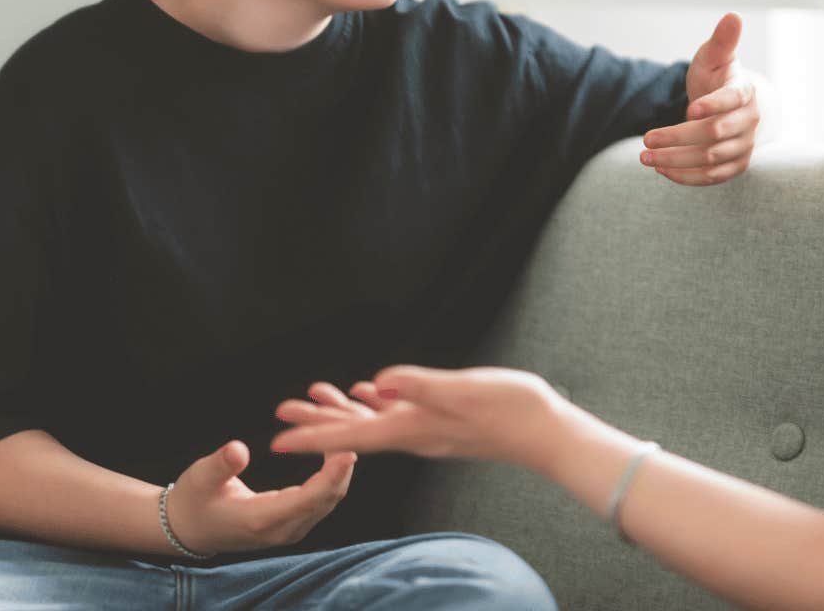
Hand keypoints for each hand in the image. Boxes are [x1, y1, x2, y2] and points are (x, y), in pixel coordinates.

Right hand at [161, 433, 355, 555]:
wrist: (190, 529)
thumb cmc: (194, 501)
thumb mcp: (200, 478)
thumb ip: (221, 465)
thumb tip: (238, 449)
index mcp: (262, 520)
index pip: (308, 499)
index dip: (331, 475)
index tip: (348, 449)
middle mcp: (283, 530)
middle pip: (328, 497)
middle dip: (343, 463)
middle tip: (350, 426)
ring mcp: (291, 529)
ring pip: (330, 498)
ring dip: (341, 467)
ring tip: (345, 432)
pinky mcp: (294, 523)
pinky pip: (323, 498)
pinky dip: (333, 474)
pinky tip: (335, 447)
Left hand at [271, 367, 571, 472]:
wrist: (544, 431)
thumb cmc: (510, 410)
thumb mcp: (463, 391)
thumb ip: (420, 386)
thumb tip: (379, 383)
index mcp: (413, 428)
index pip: (351, 436)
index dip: (313, 437)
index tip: (279, 440)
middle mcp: (414, 433)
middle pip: (353, 431)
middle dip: (316, 423)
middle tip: (282, 413)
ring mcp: (428, 428)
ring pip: (371, 422)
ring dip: (340, 411)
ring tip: (313, 399)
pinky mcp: (441, 420)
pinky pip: (396, 414)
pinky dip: (375, 404)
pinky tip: (370, 392)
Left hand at [641, 12, 760, 185]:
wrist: (733, 105)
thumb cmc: (720, 76)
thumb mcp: (716, 56)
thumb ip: (721, 41)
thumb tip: (733, 15)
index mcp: (745, 91)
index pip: (733, 99)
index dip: (713, 105)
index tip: (688, 110)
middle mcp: (748, 121)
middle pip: (714, 134)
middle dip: (677, 137)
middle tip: (646, 139)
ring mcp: (744, 146)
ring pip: (710, 158)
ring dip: (676, 160)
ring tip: (645, 157)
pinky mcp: (735, 165)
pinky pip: (712, 177)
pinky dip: (686, 177)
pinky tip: (661, 171)